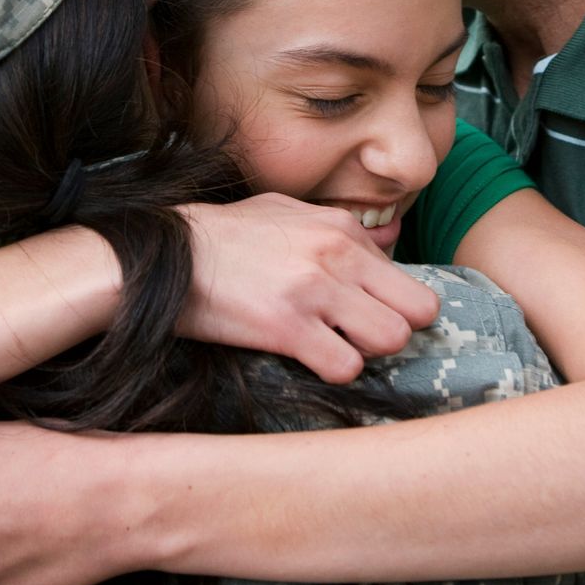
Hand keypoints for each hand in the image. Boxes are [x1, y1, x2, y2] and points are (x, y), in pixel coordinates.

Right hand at [177, 193, 438, 382]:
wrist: (166, 252)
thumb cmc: (225, 236)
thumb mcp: (286, 212)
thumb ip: (339, 228)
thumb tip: (388, 239)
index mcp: (340, 228)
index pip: (408, 279)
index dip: (391, 306)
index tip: (364, 317)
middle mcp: (336, 253)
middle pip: (418, 311)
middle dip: (395, 331)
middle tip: (361, 339)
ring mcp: (314, 289)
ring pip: (392, 339)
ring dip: (368, 353)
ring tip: (335, 347)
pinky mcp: (286, 326)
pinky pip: (346, 366)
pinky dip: (334, 372)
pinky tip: (309, 360)